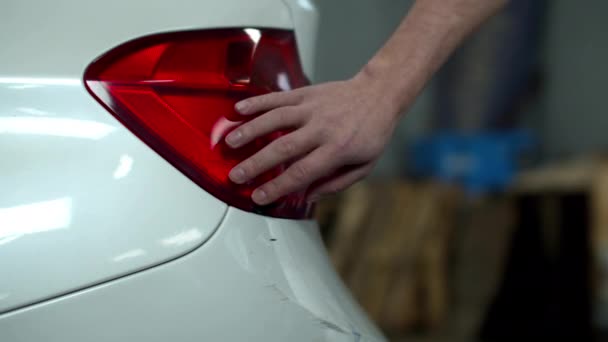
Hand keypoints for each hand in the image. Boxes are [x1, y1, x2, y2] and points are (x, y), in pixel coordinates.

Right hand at [225, 72, 403, 204]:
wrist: (379, 93)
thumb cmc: (372, 132)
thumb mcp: (363, 165)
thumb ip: (335, 183)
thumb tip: (307, 196)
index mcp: (337, 149)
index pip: (302, 172)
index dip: (278, 187)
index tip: (259, 197)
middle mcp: (323, 128)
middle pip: (284, 148)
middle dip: (257, 164)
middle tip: (236, 176)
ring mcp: (313, 108)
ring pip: (277, 119)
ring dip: (251, 130)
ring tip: (230, 142)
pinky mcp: (306, 93)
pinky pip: (278, 98)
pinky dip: (257, 103)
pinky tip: (239, 110)